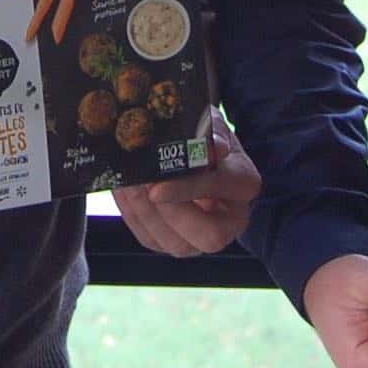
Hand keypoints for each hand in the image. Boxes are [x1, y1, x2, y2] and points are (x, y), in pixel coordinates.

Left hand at [113, 114, 261, 255]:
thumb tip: (214, 148)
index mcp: (244, 184)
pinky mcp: (175, 243)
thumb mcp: (209, 124)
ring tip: (127, 184)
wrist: (192, 154)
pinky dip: (132, 215)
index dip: (189, 189)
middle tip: (140, 186)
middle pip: (210, 236)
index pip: (222, 190)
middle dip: (170, 212)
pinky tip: (124, 191)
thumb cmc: (203, 138)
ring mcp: (202, 237)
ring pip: (176, 244)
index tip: (156, 187)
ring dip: (144, 213)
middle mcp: (230, 220)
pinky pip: (152, 239)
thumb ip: (213, 131)